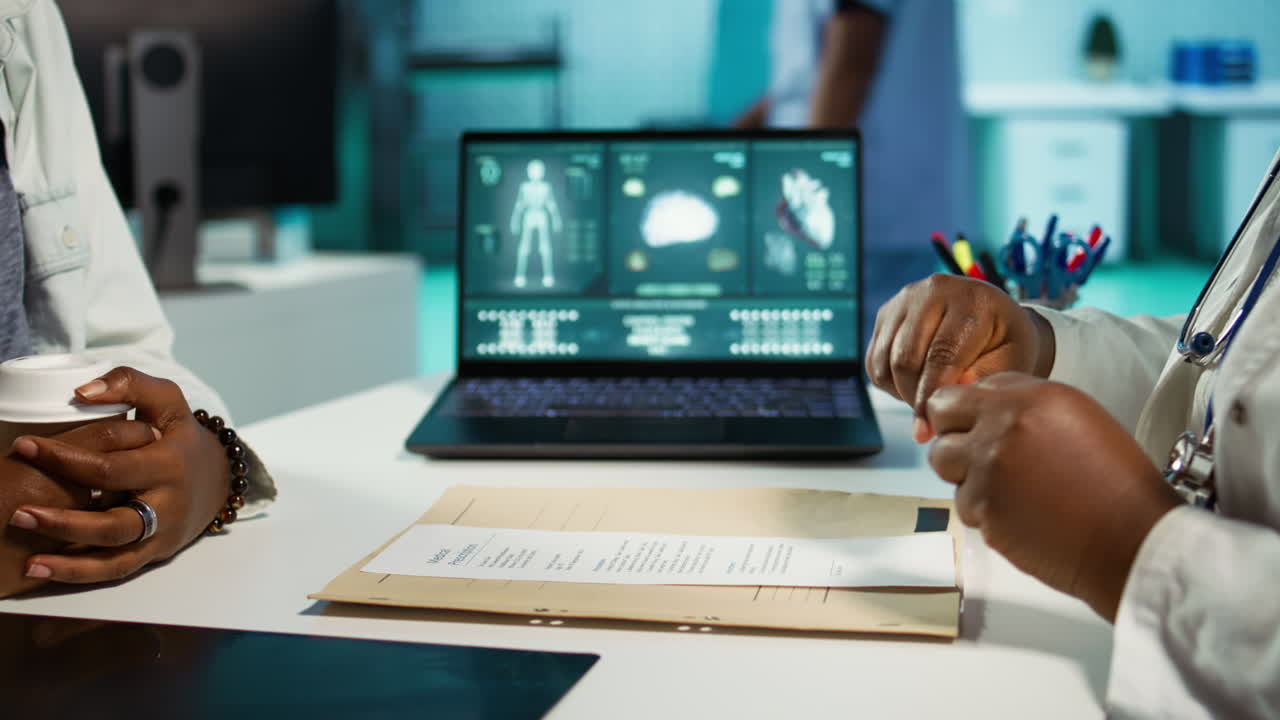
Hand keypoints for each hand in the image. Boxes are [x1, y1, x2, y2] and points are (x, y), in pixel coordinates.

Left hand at [9, 367, 228, 584]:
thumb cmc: (180, 436)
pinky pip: (115, 570)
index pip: (110, 467)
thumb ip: (129, 383)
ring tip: (27, 557)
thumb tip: (81, 392)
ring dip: (67, 558)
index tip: (24, 448)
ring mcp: (161, 533)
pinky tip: (41, 570)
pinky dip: (78, 574)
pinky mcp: (153, 553)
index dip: (66, 459)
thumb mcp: (167, 400)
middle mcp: (167, 504)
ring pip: (113, 554)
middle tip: (16, 512)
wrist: (218, 478)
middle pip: (112, 521)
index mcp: (168, 464)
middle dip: (62, 521)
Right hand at [866, 274, 1055, 441]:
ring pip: (884, 363)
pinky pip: (874, 362)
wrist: (993, 318)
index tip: (928, 430)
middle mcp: (934, 290)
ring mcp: (905, 299)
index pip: (941, 356)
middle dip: (915, 398)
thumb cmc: (1005, 343)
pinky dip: (890, 384)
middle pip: (905, 360)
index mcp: (972, 299)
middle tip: (932, 416)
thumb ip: (979, 381)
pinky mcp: (886, 314)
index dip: (931, 397)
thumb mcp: (1010, 363)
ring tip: (927, 398)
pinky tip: (915, 384)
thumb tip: (943, 398)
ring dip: (901, 392)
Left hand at [924, 372, 1181, 620]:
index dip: (965, 410)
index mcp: (1032, 398)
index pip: (965, 390)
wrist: (1131, 539)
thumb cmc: (1116, 483)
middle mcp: (1003, 426)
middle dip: (953, 433)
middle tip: (975, 454)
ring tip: (1006, 488)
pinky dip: (984, 511)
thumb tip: (984, 401)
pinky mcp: (983, 508)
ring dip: (964, 474)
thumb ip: (1025, 405)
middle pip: (941, 417)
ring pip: (944, 462)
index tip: (971, 425)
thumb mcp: (1078, 418)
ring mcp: (988, 467)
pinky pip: (964, 503)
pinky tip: (1021, 515)